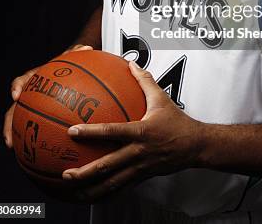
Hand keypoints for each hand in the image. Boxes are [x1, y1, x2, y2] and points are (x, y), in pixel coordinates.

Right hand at [3, 44, 93, 148]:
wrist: (72, 72)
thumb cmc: (71, 65)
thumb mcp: (74, 58)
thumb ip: (77, 53)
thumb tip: (86, 47)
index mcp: (35, 78)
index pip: (22, 81)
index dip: (17, 87)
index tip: (16, 95)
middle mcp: (30, 94)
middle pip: (15, 110)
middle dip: (10, 125)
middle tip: (10, 140)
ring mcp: (34, 107)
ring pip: (22, 123)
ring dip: (19, 138)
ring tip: (20, 155)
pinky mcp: (42, 117)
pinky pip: (39, 130)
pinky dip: (39, 142)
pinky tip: (46, 156)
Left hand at [62, 61, 204, 201]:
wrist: (196, 146)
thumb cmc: (177, 122)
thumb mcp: (161, 98)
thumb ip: (144, 81)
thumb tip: (130, 64)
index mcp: (140, 132)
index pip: (112, 132)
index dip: (91, 132)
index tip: (72, 131)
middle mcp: (138, 152)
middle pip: (108, 165)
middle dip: (85, 172)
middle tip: (65, 174)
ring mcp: (140, 168)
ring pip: (112, 183)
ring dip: (91, 188)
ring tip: (72, 191)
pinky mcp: (142, 177)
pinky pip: (121, 188)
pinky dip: (105, 193)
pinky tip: (92, 196)